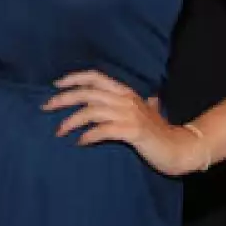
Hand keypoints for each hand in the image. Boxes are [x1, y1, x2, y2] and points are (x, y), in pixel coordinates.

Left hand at [44, 71, 206, 176]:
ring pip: (93, 111)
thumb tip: (104, 103)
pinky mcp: (134, 132)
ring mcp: (131, 115)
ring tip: (59, 130)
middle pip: (88, 93)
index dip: (74, 78)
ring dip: (72, 120)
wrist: (180, 148)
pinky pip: (105, 130)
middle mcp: (127, 100)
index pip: (96, 76)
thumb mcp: (140, 113)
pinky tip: (80, 142)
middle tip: (45, 107)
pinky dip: (89, 135)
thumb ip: (124, 105)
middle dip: (64, 99)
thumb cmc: (157, 133)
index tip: (55, 85)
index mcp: (126, 92)